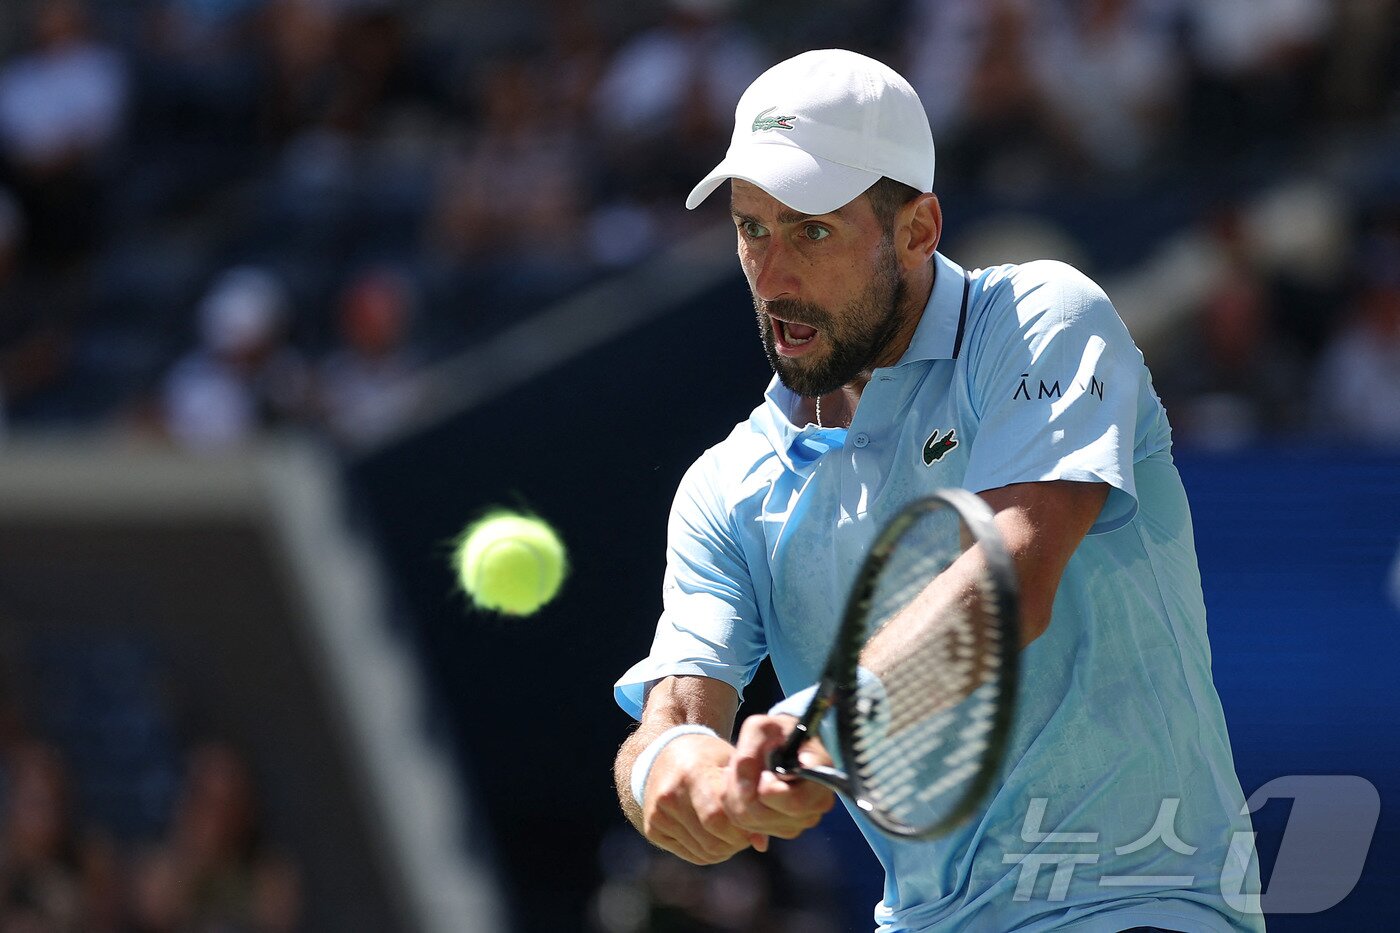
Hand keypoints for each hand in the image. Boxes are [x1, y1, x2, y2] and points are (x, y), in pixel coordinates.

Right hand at [641, 733, 768, 864]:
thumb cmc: (709, 757)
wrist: (664, 753)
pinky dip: (710, 850)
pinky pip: (693, 855)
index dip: (743, 827)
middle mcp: (670, 794)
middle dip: (738, 842)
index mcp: (692, 772)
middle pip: (712, 840)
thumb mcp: (732, 764)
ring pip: (705, 852)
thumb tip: (762, 844)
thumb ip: (749, 798)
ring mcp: (658, 814)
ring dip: (726, 848)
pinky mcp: (652, 829)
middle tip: (747, 830)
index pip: (718, 816)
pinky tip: (714, 831)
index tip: (754, 820)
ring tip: (733, 829)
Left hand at [723, 715, 835, 839]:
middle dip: (745, 792)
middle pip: (768, 814)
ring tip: (745, 775)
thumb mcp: (760, 729)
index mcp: (821, 773)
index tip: (764, 773)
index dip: (770, 790)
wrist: (785, 742)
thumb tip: (746, 789)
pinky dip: (740, 807)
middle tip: (743, 769)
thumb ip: (748, 754)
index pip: (795, 800)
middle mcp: (818, 802)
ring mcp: (804, 819)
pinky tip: (747, 788)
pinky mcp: (788, 829)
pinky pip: (752, 827)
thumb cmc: (776, 733)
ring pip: (755, 822)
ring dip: (739, 797)